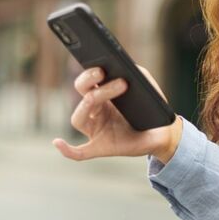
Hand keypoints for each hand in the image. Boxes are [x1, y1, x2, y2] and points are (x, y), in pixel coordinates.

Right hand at [52, 66, 180, 161]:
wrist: (162, 134)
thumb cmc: (151, 109)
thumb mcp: (147, 86)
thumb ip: (136, 74)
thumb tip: (124, 69)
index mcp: (101, 97)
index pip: (86, 83)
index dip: (89, 74)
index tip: (101, 66)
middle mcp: (95, 112)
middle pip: (81, 95)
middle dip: (89, 82)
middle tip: (103, 73)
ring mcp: (96, 131)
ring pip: (79, 119)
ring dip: (90, 102)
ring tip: (117, 88)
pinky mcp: (100, 148)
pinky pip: (79, 153)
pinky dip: (66, 150)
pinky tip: (57, 142)